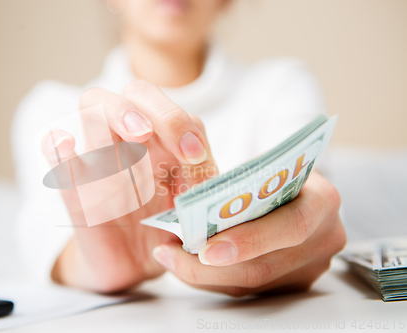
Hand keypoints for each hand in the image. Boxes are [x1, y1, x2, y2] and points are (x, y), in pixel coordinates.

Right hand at [42, 80, 217, 292]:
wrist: (134, 266)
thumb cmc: (166, 231)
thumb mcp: (192, 210)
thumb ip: (201, 189)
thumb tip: (206, 174)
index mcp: (164, 144)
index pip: (175, 113)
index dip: (185, 126)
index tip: (196, 156)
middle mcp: (132, 142)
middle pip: (136, 94)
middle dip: (158, 110)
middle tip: (177, 139)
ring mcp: (101, 160)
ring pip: (94, 107)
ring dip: (118, 113)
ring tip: (138, 134)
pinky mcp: (75, 190)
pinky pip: (56, 158)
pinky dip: (57, 146)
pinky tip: (67, 144)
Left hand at [152, 172, 346, 295]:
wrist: (292, 184)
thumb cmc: (272, 171)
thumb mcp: (260, 166)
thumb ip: (237, 185)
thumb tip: (192, 207)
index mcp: (323, 201)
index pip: (290, 227)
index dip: (249, 241)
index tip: (206, 249)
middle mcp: (324, 239)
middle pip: (264, 267)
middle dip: (210, 267)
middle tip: (170, 253)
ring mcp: (311, 267)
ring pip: (250, 285)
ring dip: (203, 274)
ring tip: (169, 256)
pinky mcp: (293, 282)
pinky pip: (248, 289)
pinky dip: (213, 278)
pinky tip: (187, 264)